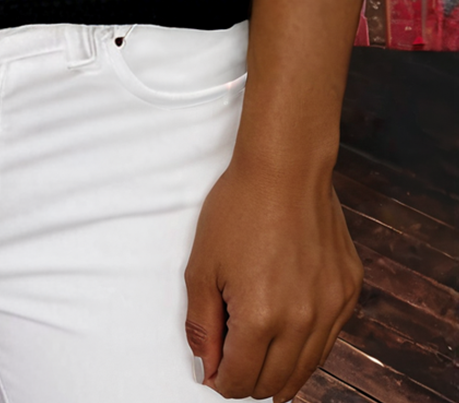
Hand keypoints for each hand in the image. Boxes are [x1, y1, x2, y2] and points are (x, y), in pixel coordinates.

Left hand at [183, 157, 363, 400]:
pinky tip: (289, 331)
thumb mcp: (203, 265)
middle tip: (232, 364)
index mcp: (262, 318)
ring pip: (306, 368)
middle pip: (275, 383)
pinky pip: (328, 339)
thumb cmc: (238, 209)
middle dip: (248, 381)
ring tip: (258, 357)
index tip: (212, 372)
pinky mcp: (348, 292)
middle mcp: (303, 322)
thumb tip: (207, 366)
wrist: (286, 169)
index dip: (221, 381)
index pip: (240, 379)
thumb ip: (202, 324)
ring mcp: (332, 308)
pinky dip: (306, 346)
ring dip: (279, 372)